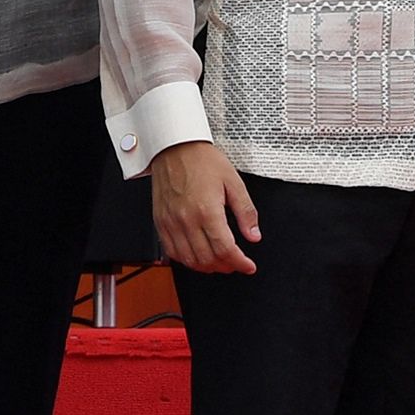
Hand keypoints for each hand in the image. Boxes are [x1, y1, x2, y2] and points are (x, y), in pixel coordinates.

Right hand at [151, 140, 262, 273]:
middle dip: (226, 266)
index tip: (248, 266)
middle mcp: (186, 220)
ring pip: (189, 259)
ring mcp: (171, 222)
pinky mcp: (160, 222)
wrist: (175, 147)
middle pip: (207, 258)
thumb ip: (246, 212)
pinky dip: (186, 260)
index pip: (225, 249)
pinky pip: (171, 251)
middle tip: (236, 263)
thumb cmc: (202, 161)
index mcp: (207, 210)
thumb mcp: (234, 182)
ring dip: (207, 266)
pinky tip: (197, 256)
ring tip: (220, 262)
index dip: (240, 263)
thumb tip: (254, 235)